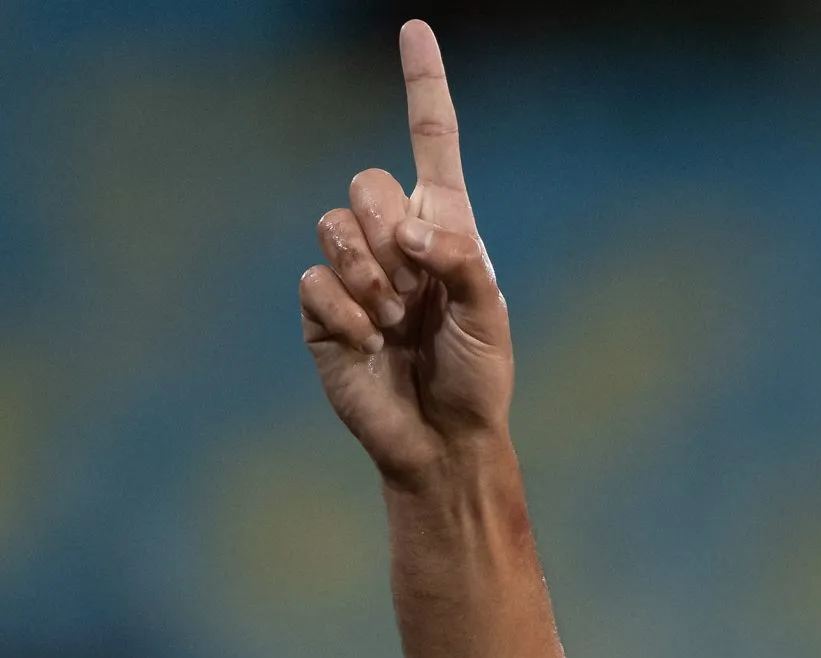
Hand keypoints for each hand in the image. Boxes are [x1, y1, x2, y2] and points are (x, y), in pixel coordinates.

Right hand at [299, 20, 511, 485]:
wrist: (443, 438)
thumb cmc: (478, 376)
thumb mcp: (489, 315)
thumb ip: (457, 261)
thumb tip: (406, 232)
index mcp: (445, 227)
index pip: (432, 142)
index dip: (424, 86)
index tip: (415, 30)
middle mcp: (395, 239)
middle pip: (366, 183)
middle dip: (388, 232)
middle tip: (415, 290)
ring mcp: (353, 271)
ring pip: (332, 226)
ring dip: (370, 279)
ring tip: (396, 324)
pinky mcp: (320, 308)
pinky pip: (315, 282)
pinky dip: (346, 315)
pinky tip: (369, 345)